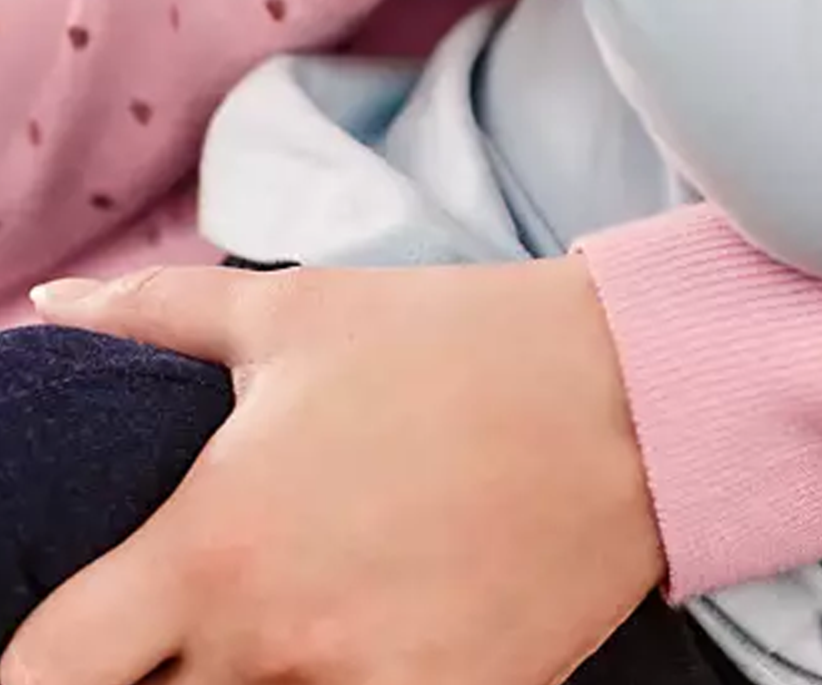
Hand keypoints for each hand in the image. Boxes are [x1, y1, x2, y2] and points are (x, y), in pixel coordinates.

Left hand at [7, 260, 664, 684]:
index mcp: (214, 545)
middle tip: (195, 621)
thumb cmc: (461, 343)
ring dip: (255, 684)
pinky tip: (374, 643)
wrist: (636, 396)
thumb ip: (161, 316)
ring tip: (297, 622)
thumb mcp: (303, 309)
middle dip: (157, 670)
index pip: (43, 675)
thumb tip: (52, 300)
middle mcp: (273, 642)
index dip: (32, 672)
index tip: (66, 650)